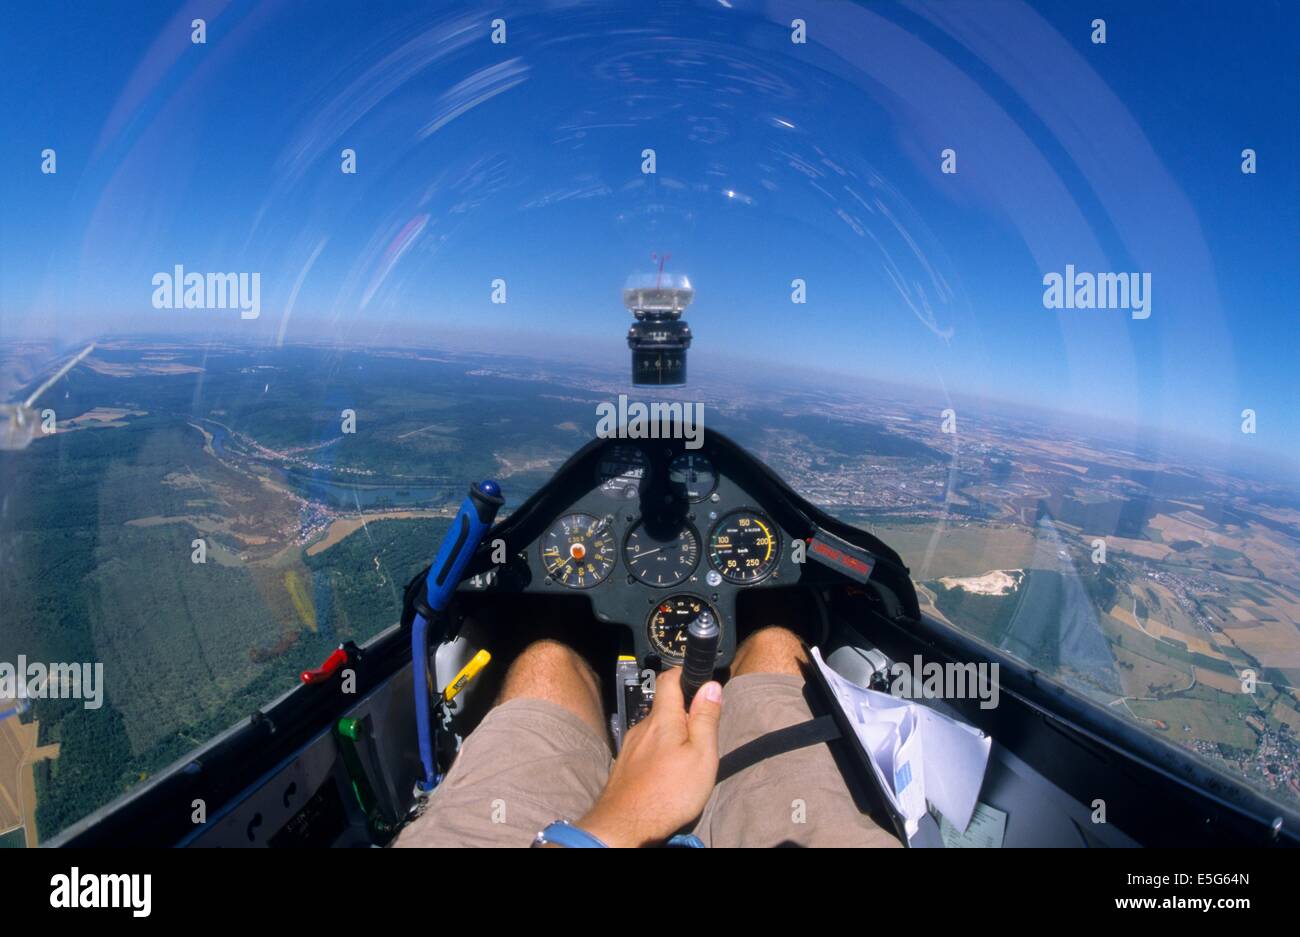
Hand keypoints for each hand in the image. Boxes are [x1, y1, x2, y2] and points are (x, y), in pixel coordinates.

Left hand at [576, 667, 722, 846]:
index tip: (701, 686)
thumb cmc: (669, 793)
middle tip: (702, 737)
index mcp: (662, 719)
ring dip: (671, 737)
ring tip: (686, 762)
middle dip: (683, 714)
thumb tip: (710, 685)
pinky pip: (645, 748)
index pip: (668, 679)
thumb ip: (705, 719)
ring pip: (655, 730)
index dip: (685, 675)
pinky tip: (666, 775)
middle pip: (664, 707)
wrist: (625, 826)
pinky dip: (659, 753)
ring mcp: (630, 746)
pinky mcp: (624, 765)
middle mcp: (641, 726)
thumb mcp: (701, 756)